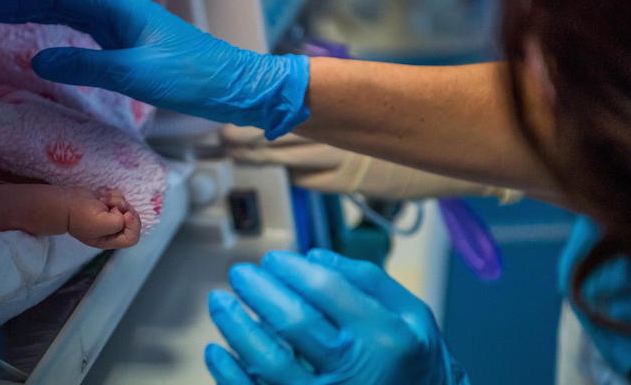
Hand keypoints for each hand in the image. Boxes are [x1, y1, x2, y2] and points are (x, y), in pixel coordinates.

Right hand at [0, 0, 310, 138]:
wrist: (236, 88)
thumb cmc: (195, 77)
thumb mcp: (137, 74)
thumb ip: (87, 65)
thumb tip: (39, 57)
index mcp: (119, 7)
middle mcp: (119, 11)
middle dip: (17, 1)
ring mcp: (124, 28)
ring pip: (69, 12)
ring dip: (34, 14)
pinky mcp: (130, 46)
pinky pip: (83, 31)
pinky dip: (57, 31)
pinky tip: (43, 41)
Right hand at [66, 187, 140, 248]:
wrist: (65, 203)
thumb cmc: (81, 215)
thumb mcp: (101, 224)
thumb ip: (118, 223)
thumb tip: (124, 214)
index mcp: (110, 240)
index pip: (132, 238)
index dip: (133, 226)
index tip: (125, 214)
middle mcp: (112, 230)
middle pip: (132, 220)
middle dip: (124, 208)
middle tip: (112, 204)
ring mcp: (110, 217)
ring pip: (126, 206)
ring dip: (116, 199)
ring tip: (101, 198)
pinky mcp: (108, 205)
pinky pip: (119, 197)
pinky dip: (112, 193)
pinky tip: (100, 194)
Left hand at [206, 249, 468, 384]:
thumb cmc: (413, 364)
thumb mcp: (413, 316)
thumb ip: (369, 280)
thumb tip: (314, 257)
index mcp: (383, 337)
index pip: (326, 290)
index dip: (292, 268)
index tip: (272, 259)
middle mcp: (355, 370)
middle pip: (293, 322)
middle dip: (258, 290)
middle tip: (239, 273)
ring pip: (268, 362)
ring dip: (236, 327)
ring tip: (219, 302)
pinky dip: (230, 375)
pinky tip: (217, 351)